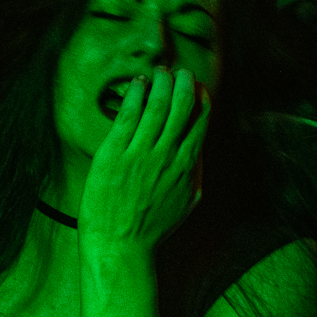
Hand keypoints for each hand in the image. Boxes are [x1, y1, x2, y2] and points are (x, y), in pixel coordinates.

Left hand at [78, 67, 208, 258]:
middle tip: (179, 72)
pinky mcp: (115, 154)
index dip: (201, 97)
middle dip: (184, 83)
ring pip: (157, 105)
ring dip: (161, 83)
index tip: (196, 86)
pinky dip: (136, 94)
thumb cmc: (151, 228)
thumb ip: (195, 174)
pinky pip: (129, 115)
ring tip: (159, 72)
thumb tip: (199, 153)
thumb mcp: (186, 203)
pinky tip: (138, 83)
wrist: (120, 245)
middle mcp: (168, 155)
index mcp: (188, 165)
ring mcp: (141, 153)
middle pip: (182, 106)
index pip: (201, 119)